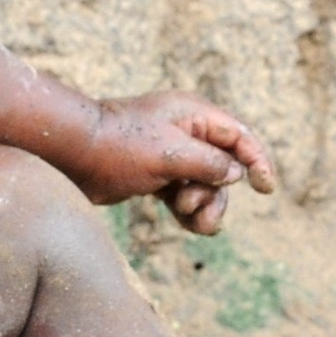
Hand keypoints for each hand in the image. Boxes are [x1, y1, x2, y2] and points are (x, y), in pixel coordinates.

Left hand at [69, 92, 276, 234]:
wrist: (70, 155)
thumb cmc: (119, 147)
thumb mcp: (171, 154)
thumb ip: (209, 163)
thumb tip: (235, 172)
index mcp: (193, 115)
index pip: (239, 136)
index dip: (257, 161)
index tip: (266, 189)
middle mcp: (185, 132)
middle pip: (224, 168)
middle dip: (217, 194)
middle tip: (193, 207)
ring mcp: (170, 155)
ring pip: (205, 185)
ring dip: (203, 206)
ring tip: (187, 217)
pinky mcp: (155, 175)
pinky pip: (185, 194)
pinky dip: (187, 210)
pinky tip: (184, 221)